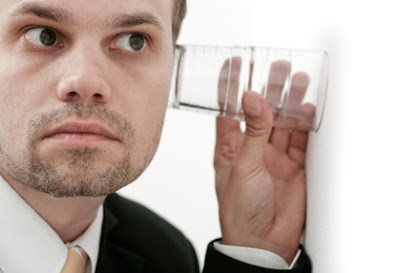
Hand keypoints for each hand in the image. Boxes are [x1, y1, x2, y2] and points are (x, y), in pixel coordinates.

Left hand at [214, 60, 312, 263]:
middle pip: (261, 111)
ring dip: (290, 102)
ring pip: (282, 122)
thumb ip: (252, 132)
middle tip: (277, 67)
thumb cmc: (238, 210)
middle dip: (269, 88)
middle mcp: (251, 148)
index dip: (232, 87)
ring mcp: (273, 156)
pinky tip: (307, 109)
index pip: (229, 110)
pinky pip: (300, 140)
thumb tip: (253, 99)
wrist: (262, 242)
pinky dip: (304, 124)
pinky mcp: (293, 166)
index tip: (236, 64)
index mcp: (229, 147)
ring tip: (297, 80)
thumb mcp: (242, 166)